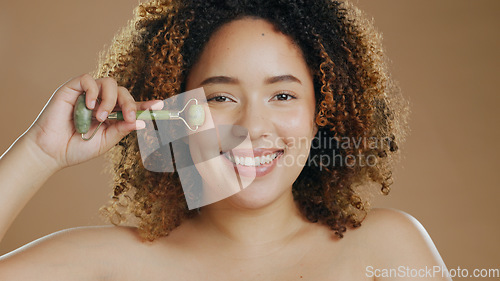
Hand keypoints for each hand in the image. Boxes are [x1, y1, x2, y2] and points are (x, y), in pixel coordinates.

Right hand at [23, 74, 161, 170]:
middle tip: (129, 116)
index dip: (146, 104)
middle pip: (123, 91)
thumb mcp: (105, 141)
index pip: (132, 105)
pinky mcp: (72, 88)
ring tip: (101, 117)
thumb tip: (142, 122)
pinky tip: (90, 106)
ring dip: (110, 100)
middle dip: (130, 103)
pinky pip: (88, 79)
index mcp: (112, 114)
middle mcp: (101, 101)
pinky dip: (92, 91)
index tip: (160, 106)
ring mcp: (87, 94)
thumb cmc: (77, 147)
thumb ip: (122, 130)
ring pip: (109, 83)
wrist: (51, 152)